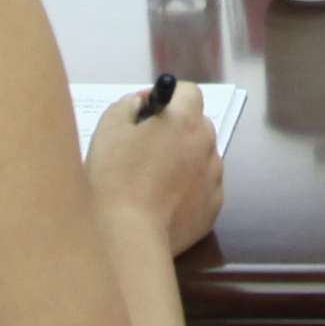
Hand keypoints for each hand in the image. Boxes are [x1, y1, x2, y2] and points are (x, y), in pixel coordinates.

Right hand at [86, 82, 222, 253]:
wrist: (127, 233)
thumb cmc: (114, 176)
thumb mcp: (110, 126)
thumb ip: (129, 104)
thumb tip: (142, 103)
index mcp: (185, 120)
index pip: (189, 92)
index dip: (168, 97)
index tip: (148, 111)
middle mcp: (207, 144)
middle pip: (197, 124)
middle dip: (176, 129)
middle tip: (146, 146)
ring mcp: (214, 178)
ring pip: (201, 157)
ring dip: (183, 159)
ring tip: (152, 180)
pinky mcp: (213, 208)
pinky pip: (202, 188)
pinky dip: (187, 189)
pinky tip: (162, 202)